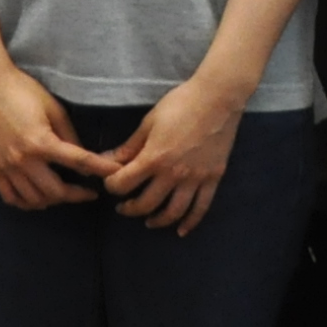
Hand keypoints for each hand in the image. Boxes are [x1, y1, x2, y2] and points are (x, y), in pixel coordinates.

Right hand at [0, 59, 109, 210]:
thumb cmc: (23, 91)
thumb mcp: (53, 108)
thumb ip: (69, 136)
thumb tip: (83, 160)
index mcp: (41, 142)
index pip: (79, 162)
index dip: (100, 170)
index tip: (115, 176)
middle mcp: (23, 161)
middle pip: (55, 191)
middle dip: (75, 195)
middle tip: (88, 192)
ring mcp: (5, 168)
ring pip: (33, 200)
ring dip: (52, 201)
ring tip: (64, 193)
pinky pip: (11, 198)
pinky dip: (27, 203)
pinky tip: (38, 198)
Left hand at [107, 68, 250, 230]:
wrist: (218, 96)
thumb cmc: (180, 103)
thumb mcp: (149, 122)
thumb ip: (130, 146)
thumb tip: (107, 161)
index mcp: (154, 158)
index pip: (124, 184)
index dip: (112, 186)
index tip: (112, 183)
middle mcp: (173, 174)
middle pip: (146, 204)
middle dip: (130, 208)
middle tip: (125, 206)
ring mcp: (195, 178)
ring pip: (173, 212)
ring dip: (157, 220)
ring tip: (149, 220)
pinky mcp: (213, 178)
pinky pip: (201, 208)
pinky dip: (190, 222)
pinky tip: (181, 230)